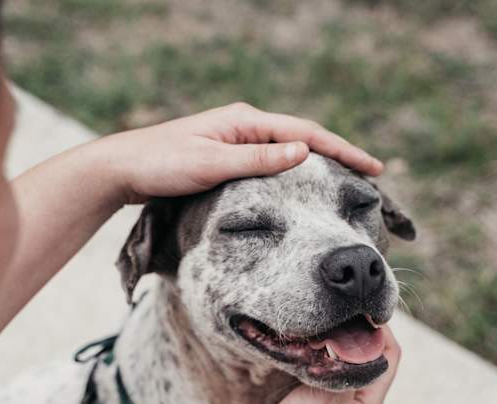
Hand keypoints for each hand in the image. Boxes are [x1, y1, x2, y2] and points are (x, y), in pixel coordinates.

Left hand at [88, 102, 383, 203]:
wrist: (122, 169)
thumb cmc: (161, 164)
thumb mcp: (211, 164)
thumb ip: (258, 160)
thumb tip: (305, 152)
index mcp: (245, 121)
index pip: (306, 134)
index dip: (342, 150)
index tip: (374, 167)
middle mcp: (244, 126)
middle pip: (303, 140)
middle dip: (338, 156)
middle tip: (372, 176)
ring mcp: (236, 142)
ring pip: (288, 152)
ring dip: (319, 165)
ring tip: (348, 182)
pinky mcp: (227, 158)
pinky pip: (270, 164)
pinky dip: (293, 174)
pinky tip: (304, 188)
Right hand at [229, 325, 401, 403]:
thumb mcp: (333, 394)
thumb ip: (349, 364)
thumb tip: (356, 334)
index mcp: (370, 403)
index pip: (389, 356)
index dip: (380, 330)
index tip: (361, 308)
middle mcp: (355, 403)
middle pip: (367, 358)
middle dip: (356, 333)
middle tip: (339, 310)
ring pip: (341, 363)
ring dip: (334, 343)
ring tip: (321, 321)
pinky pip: (319, 372)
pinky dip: (315, 355)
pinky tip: (302, 343)